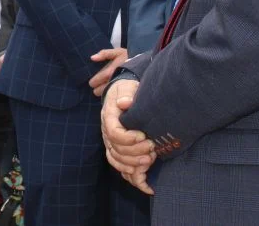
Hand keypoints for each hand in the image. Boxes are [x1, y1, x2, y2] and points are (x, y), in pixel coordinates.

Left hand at [89, 48, 127, 96]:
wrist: (144, 65)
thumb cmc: (128, 58)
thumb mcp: (117, 52)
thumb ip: (104, 54)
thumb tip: (92, 58)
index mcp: (109, 72)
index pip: (95, 82)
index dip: (93, 82)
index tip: (94, 81)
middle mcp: (113, 82)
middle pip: (98, 91)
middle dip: (98, 89)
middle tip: (100, 86)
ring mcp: (118, 89)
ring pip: (106, 96)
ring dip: (105, 94)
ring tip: (108, 89)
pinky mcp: (124, 93)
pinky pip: (114, 99)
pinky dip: (112, 97)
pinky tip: (114, 94)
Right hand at [101, 79, 154, 194]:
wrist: (124, 92)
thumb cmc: (128, 89)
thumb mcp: (128, 87)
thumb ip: (127, 93)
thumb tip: (124, 103)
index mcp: (109, 115)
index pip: (113, 132)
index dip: (128, 138)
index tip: (143, 136)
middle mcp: (106, 129)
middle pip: (116, 148)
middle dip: (135, 151)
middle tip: (152, 148)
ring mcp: (109, 140)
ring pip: (116, 158)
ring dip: (133, 162)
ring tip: (150, 159)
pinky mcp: (114, 146)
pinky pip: (115, 162)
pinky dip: (126, 170)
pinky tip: (139, 172)